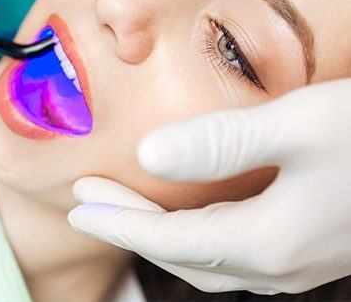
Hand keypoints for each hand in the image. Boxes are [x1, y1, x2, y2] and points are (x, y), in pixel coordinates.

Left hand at [68, 79, 350, 294]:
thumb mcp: (299, 125)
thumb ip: (222, 143)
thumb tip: (148, 153)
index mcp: (270, 241)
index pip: (170, 240)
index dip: (119, 222)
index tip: (77, 206)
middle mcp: (282, 263)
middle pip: (183, 253)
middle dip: (130, 227)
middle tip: (86, 202)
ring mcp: (299, 259)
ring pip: (208, 256)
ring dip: (161, 230)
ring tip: (123, 205)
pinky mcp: (310, 243)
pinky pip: (234, 249)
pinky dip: (196, 232)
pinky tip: (187, 211)